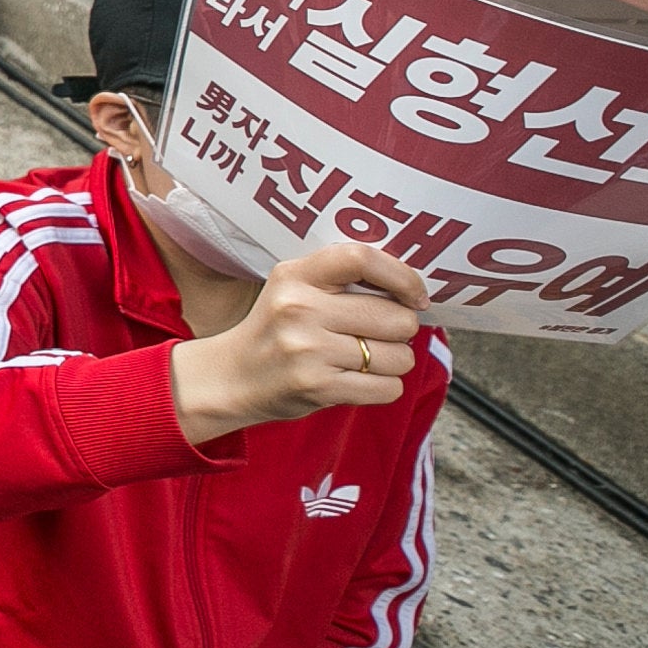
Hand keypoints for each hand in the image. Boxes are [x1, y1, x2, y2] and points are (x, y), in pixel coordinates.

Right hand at [167, 240, 428, 445]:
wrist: (231, 376)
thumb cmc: (276, 330)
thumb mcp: (294, 289)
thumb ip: (341, 281)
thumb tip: (413, 291)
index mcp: (296, 275)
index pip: (362, 259)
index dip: (403, 277)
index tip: (415, 297)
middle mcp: (300, 308)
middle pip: (396, 318)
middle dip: (401, 331)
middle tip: (377, 335)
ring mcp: (308, 349)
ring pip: (399, 357)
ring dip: (392, 362)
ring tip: (362, 359)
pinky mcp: (318, 386)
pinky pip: (388, 388)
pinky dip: (383, 387)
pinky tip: (356, 380)